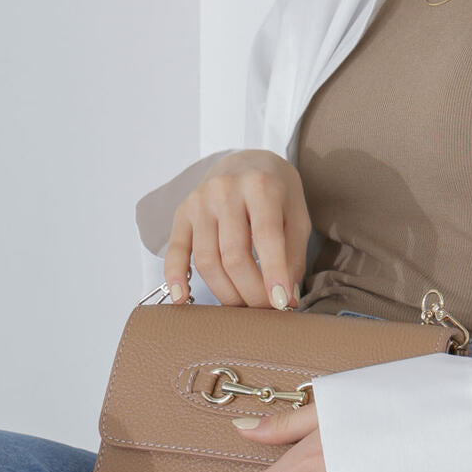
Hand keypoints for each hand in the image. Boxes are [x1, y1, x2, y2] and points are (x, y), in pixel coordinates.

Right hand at [166, 149, 311, 309]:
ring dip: (225, 292)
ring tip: (242, 307)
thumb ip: (293, 256)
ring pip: (206, 259)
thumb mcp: (296, 217)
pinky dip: (175, 277)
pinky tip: (181, 298)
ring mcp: (200, 200)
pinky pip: (174, 250)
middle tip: (265, 310)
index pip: (266, 236)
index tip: (282, 304)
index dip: (273, 274)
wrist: (246, 162)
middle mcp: (226, 190)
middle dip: (250, 291)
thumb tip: (287, 300)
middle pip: (233, 254)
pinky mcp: (182, 212)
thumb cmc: (277, 194)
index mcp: (261, 186)